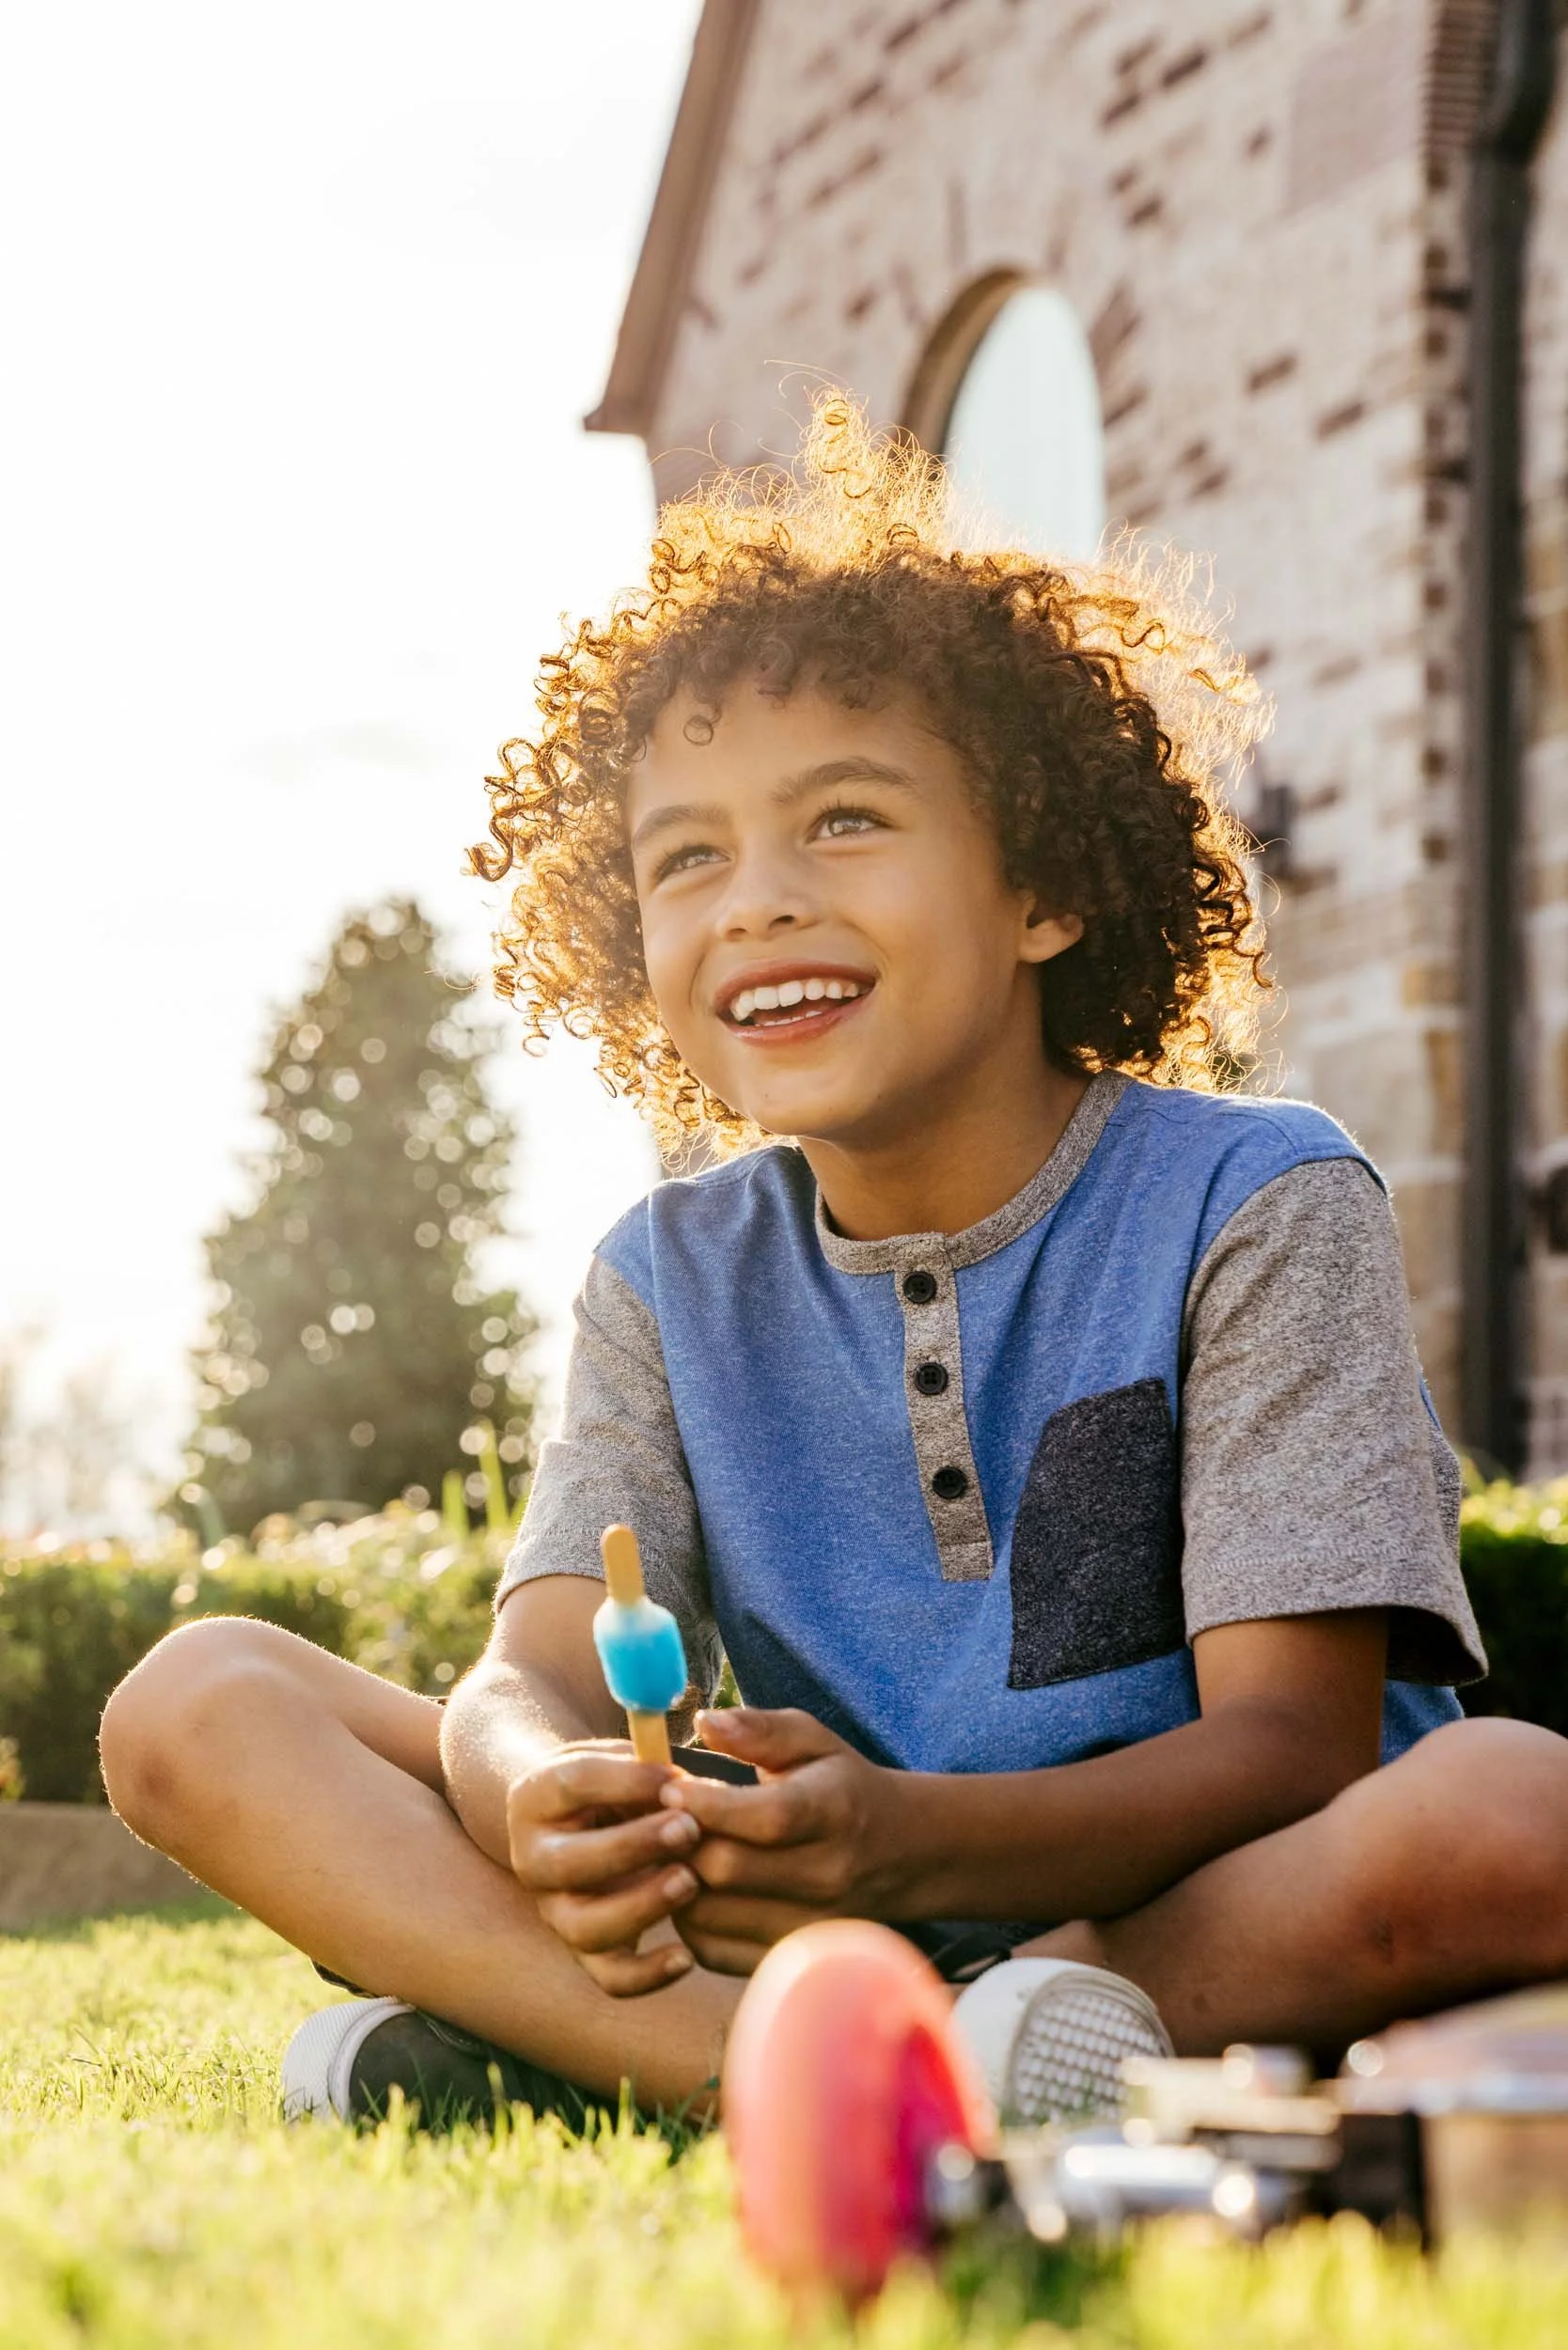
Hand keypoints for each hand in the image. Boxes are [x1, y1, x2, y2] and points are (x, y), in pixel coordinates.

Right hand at [506, 1739, 703, 1996]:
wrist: (584, 1823)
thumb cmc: (614, 1783)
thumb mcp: (620, 1759)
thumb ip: (645, 1765)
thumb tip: (685, 1785)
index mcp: (535, 1798)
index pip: (571, 1784)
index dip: (626, 1779)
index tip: (676, 1776)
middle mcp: (533, 1860)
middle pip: (568, 1863)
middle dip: (633, 1847)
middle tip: (688, 1829)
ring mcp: (556, 1911)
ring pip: (585, 1928)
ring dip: (641, 1907)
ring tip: (689, 1881)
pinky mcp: (586, 1951)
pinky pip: (609, 1978)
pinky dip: (647, 1975)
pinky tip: (686, 1956)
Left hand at [659, 1709, 910, 1975]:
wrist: (900, 1854)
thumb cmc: (842, 1787)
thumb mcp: (813, 1742)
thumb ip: (759, 1730)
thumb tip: (705, 1722)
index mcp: (834, 1811)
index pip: (766, 1817)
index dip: (707, 1804)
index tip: (669, 1787)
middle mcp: (826, 1874)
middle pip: (728, 1869)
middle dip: (678, 1841)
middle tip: (654, 1819)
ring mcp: (807, 1925)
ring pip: (711, 1915)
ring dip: (674, 1881)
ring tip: (664, 1850)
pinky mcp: (785, 1956)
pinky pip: (713, 1952)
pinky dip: (686, 1921)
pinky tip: (685, 1887)